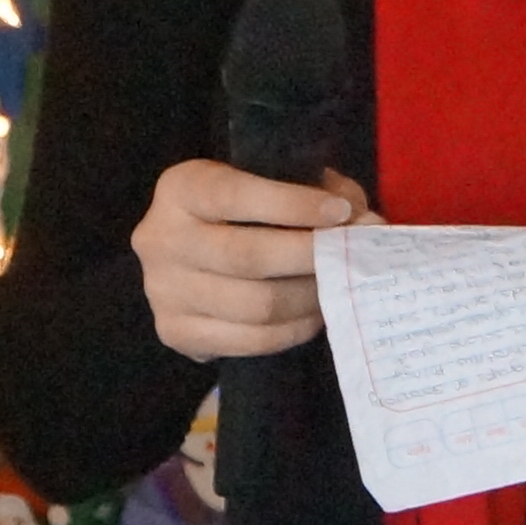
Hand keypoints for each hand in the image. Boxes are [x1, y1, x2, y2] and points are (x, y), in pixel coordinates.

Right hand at [131, 160, 364, 359]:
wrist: (193, 256)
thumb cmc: (245, 211)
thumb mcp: (273, 183)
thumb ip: (318, 193)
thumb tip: (364, 223)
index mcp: (180, 189)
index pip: (235, 195)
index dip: (292, 205)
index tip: (341, 212)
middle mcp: (161, 239)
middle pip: (247, 256)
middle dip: (309, 258)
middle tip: (349, 258)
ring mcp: (163, 291)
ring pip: (254, 305)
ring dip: (308, 298)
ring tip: (336, 287)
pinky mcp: (175, 333)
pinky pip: (249, 340)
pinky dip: (292, 331)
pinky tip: (311, 315)